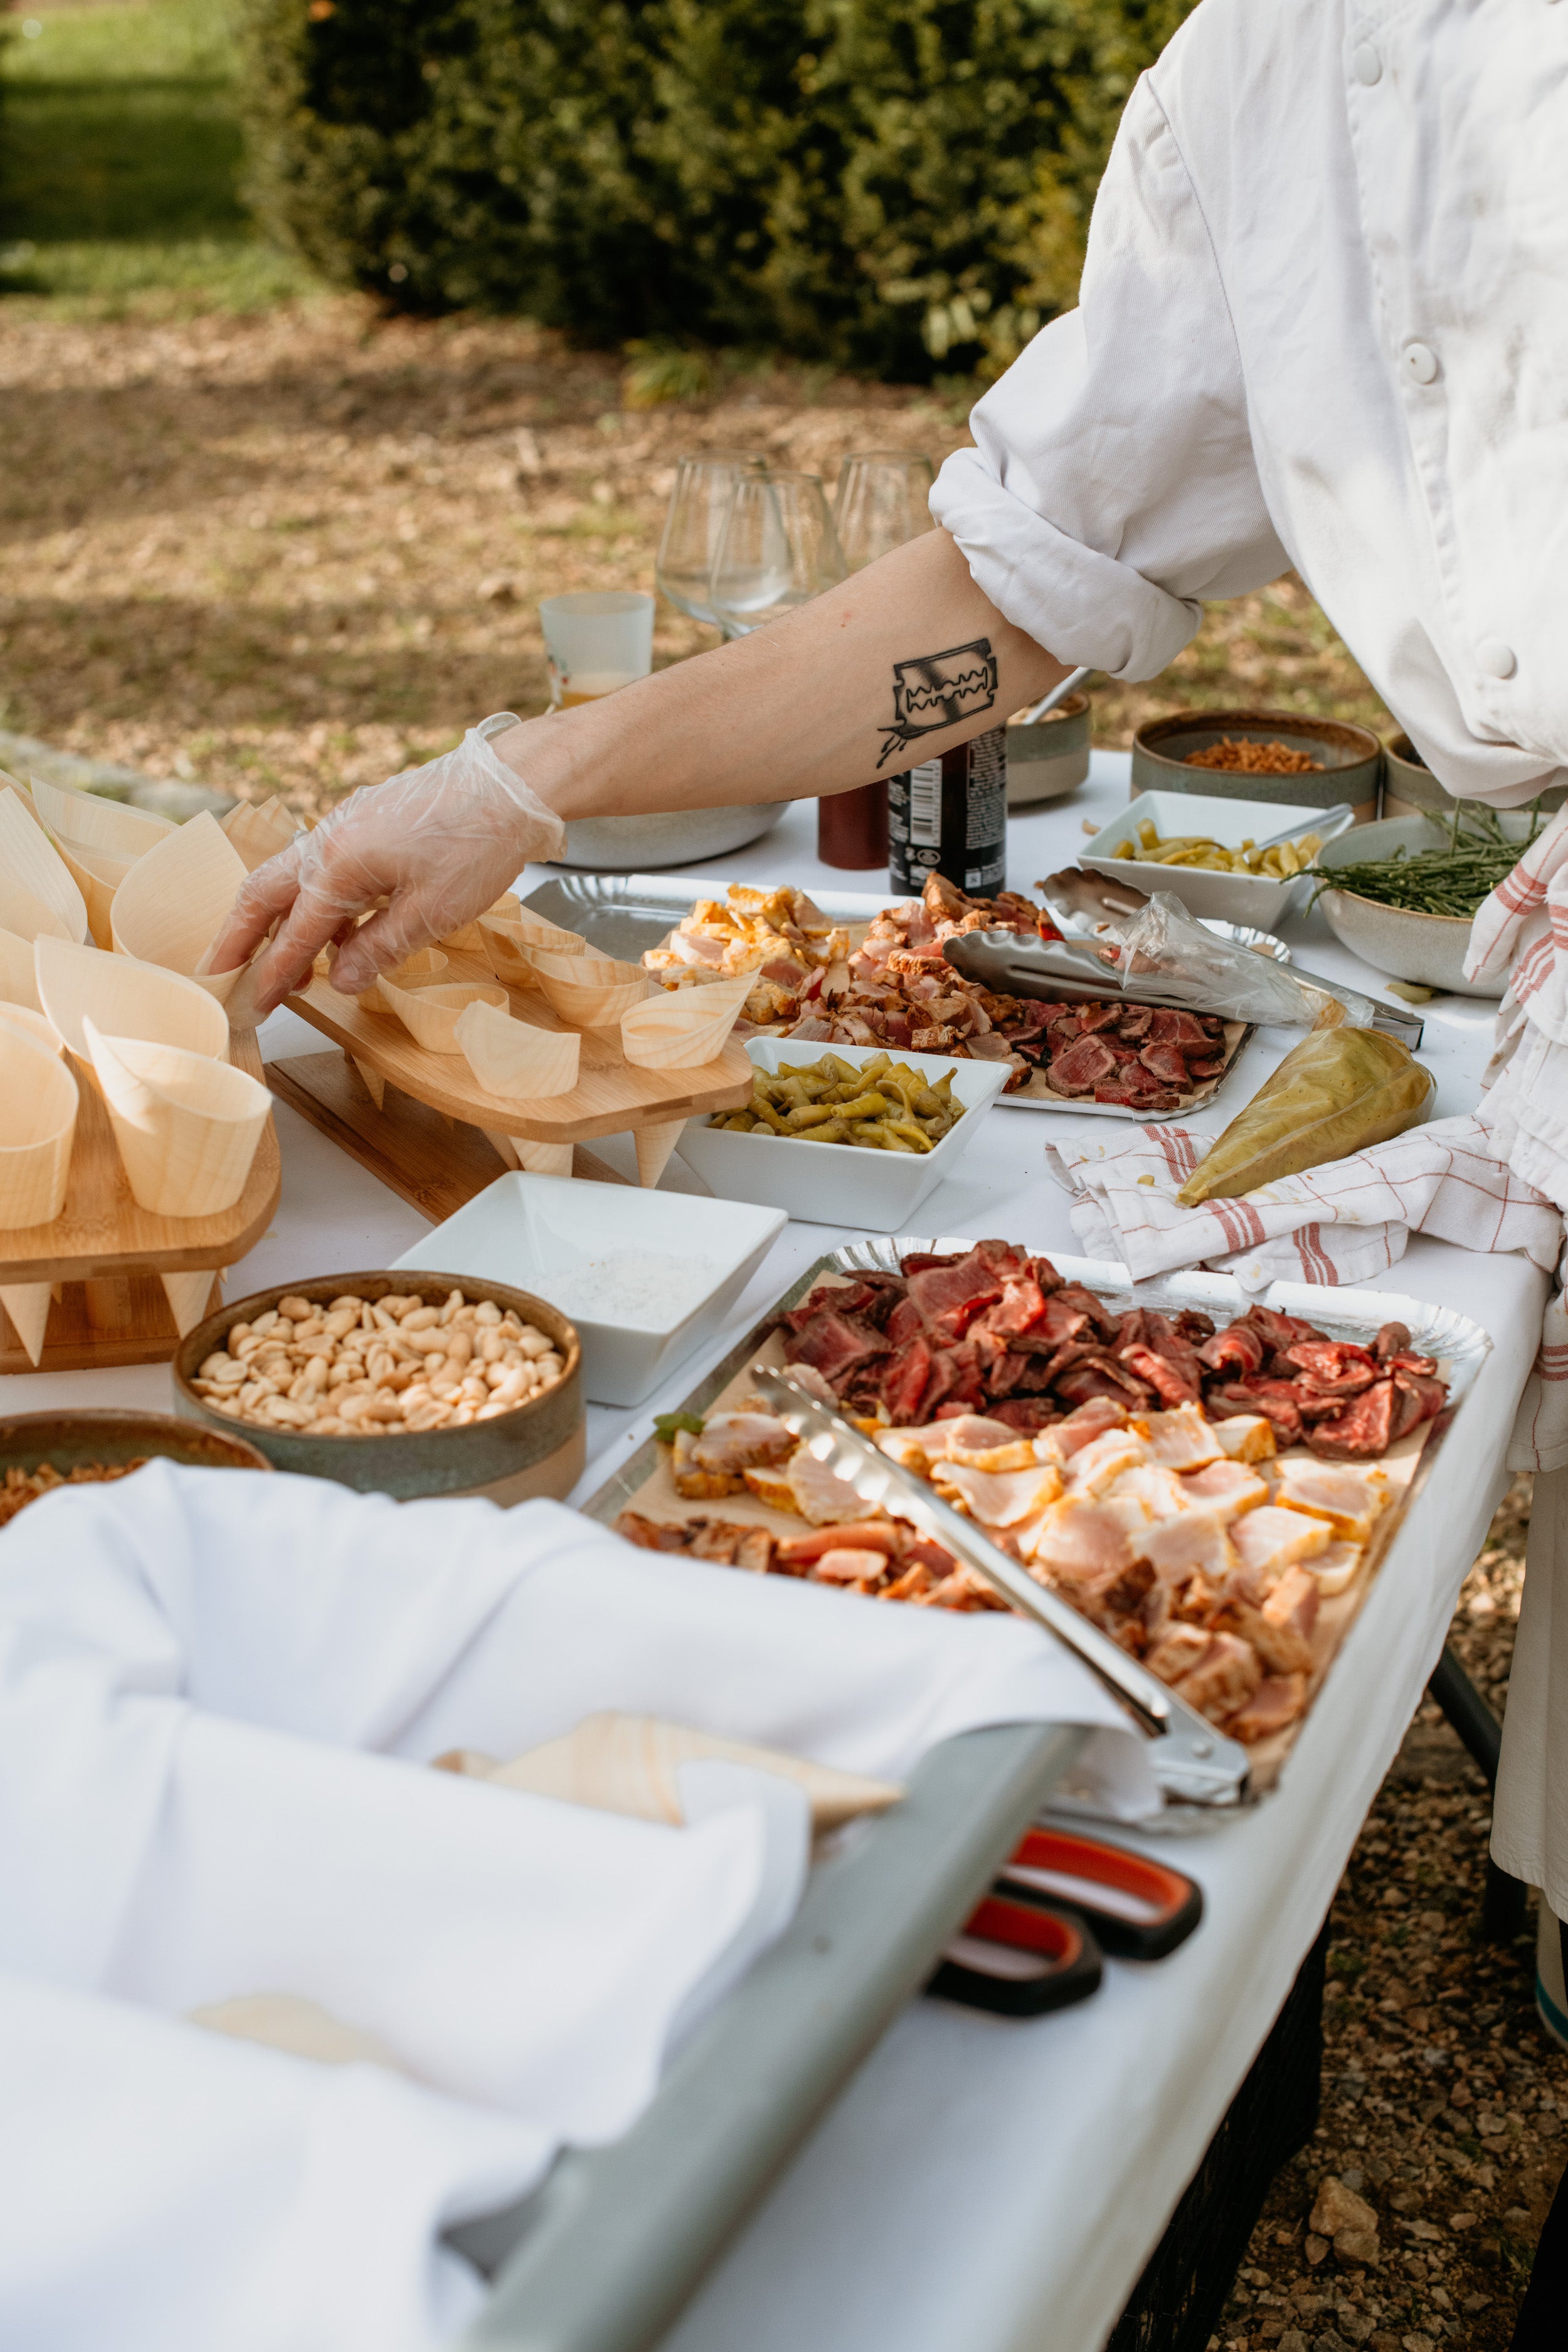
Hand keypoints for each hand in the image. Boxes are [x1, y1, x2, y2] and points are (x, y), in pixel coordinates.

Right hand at [208, 718, 564, 1017]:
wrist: (512, 784)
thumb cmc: (478, 844)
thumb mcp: (432, 912)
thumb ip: (379, 948)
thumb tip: (340, 979)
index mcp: (339, 864)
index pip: (293, 933)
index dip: (272, 974)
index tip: (254, 1006)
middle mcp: (329, 840)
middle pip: (263, 894)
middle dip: (239, 938)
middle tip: (221, 975)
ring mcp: (344, 826)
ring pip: (291, 880)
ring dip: (280, 923)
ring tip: (285, 969)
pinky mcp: (364, 823)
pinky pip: (324, 869)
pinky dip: (319, 904)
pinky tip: (340, 936)